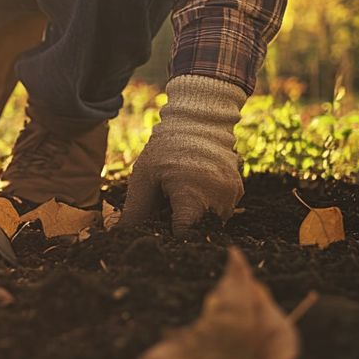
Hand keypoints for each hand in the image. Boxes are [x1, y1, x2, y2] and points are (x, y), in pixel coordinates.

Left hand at [121, 75, 246, 233]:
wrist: (198, 122)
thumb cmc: (165, 150)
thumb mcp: (143, 180)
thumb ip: (135, 212)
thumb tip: (120, 237)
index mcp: (193, 196)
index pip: (183, 235)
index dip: (168, 237)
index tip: (157, 228)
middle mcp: (219, 199)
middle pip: (196, 232)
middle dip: (179, 227)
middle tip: (165, 207)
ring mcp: (232, 196)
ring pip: (209, 224)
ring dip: (193, 218)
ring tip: (179, 195)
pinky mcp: (238, 192)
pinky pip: (220, 212)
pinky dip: (205, 208)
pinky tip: (193, 191)